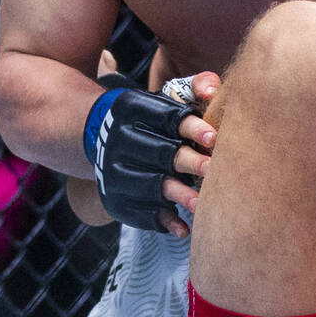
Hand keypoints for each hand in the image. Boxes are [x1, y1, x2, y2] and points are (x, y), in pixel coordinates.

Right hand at [82, 66, 218, 235]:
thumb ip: (195, 88)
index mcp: (134, 109)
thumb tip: (215, 90)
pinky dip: (162, 221)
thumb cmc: (153, 117)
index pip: (166, 118)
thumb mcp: (167, 96)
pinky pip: (139, 213)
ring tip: (202, 204)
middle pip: (159, 153)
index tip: (214, 138)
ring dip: (178, 194)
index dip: (191, 128)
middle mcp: (119, 140)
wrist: (100, 135)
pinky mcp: (115, 198)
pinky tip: (183, 229)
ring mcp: (113, 171)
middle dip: (188, 162)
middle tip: (214, 170)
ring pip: (149, 185)